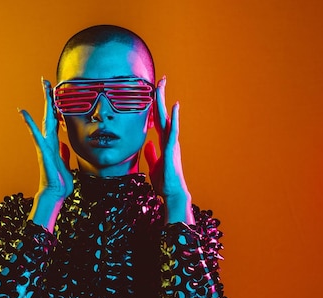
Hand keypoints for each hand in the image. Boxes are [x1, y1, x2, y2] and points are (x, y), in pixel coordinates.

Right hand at [19, 77, 72, 230]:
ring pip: (43, 119)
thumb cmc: (60, 181)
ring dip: (43, 102)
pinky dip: (29, 123)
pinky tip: (23, 112)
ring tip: (43, 86)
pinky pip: (35, 135)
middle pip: (48, 114)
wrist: (55, 194)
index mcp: (54, 143)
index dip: (55, 106)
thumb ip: (64, 153)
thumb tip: (63, 144)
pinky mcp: (42, 151)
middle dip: (48, 97)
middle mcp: (48, 141)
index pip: (55, 120)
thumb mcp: (66, 164)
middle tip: (46, 80)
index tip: (55, 92)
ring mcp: (44, 144)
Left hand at [144, 76, 193, 223]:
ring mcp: (172, 143)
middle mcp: (169, 139)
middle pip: (163, 113)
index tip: (155, 91)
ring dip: (164, 100)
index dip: (156, 105)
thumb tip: (147, 144)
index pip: (159, 119)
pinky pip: (174, 130)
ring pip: (167, 117)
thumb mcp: (154, 165)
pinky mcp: (172, 149)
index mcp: (164, 142)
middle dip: (161, 96)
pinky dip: (175, 117)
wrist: (172, 193)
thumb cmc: (164, 181)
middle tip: (161, 78)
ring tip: (163, 84)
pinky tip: (175, 106)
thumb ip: (151, 153)